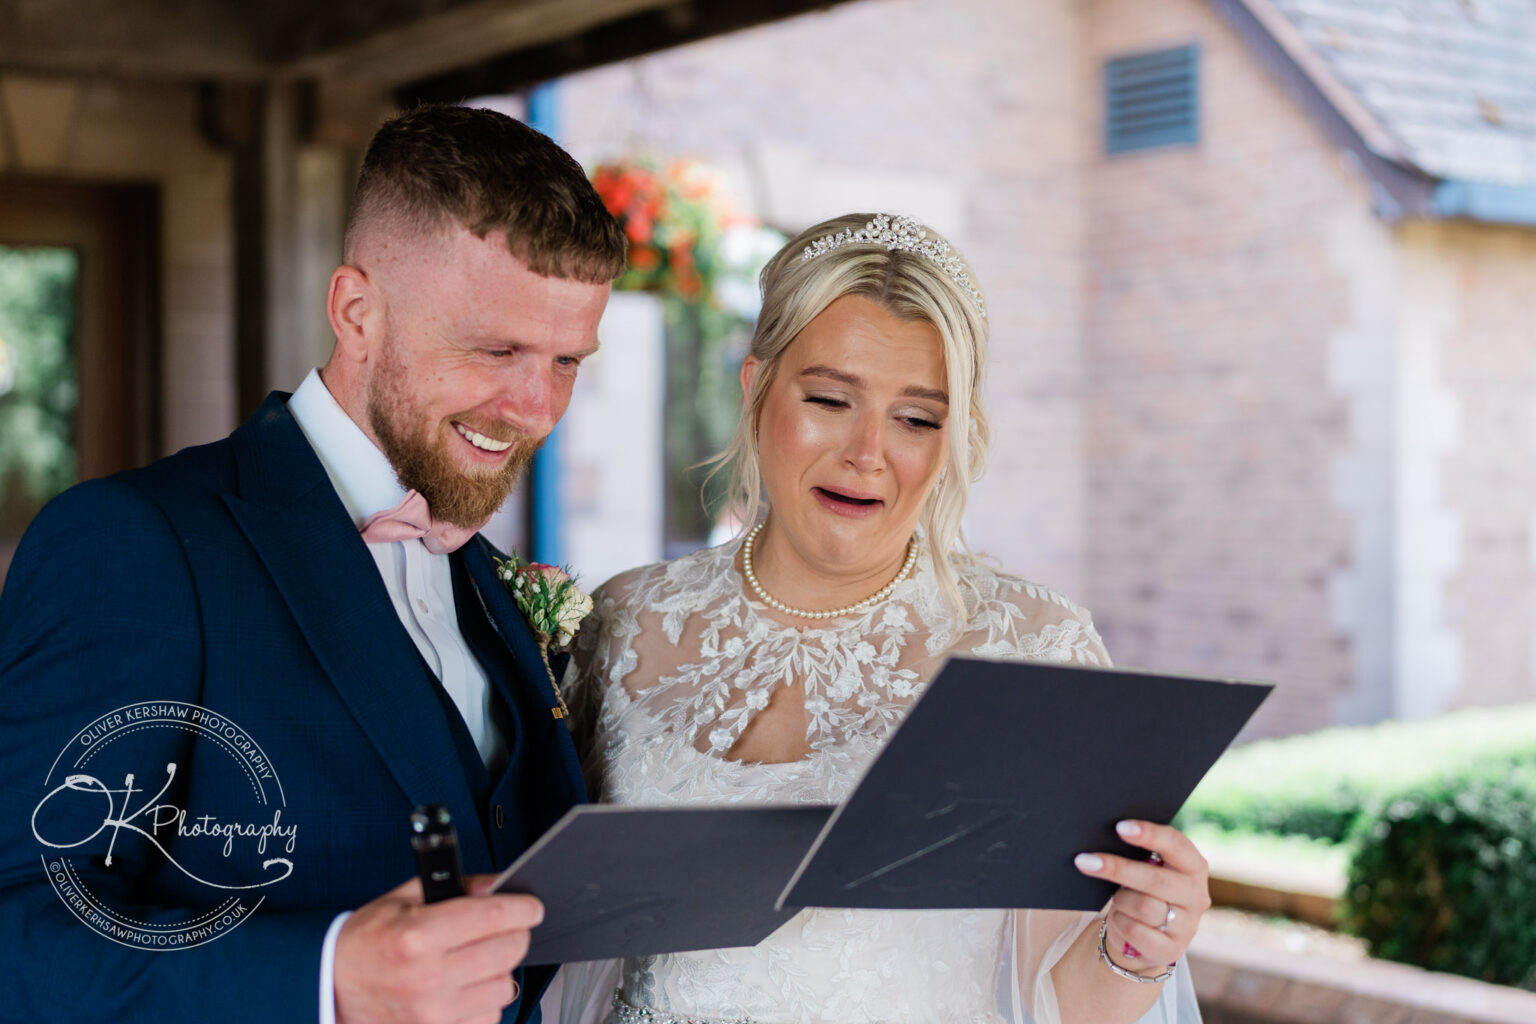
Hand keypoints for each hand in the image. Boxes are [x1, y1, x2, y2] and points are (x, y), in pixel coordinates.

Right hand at [335, 874, 543, 1023]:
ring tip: (475, 961)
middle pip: (508, 950)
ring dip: (499, 970)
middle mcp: (428, 977)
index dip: (522, 907)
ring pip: (506, 985)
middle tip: (505, 928)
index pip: (494, 916)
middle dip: (515, 933)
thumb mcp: (403, 899)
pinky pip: (491, 1015)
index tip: (530, 906)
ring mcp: (434, 1013)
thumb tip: (499, 884)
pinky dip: (485, 1000)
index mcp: (418, 936)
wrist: (332, 989)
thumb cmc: (368, 942)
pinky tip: (465, 988)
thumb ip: (456, 887)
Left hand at [1073, 819, 1210, 975]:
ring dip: (1121, 901)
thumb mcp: (1145, 868)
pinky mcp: (1172, 950)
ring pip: (1144, 907)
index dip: (1149, 834)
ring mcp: (1188, 926)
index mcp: (1194, 866)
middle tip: (1084, 861)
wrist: (1143, 937)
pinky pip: (1136, 931)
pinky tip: (1120, 919)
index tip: (1119, 827)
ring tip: (1116, 899)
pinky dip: (1120, 923)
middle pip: (1155, 879)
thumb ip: (1137, 854)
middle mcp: (1197, 895)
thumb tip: (1100, 838)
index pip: (1176, 844)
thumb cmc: (1140, 889)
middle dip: (1117, 869)